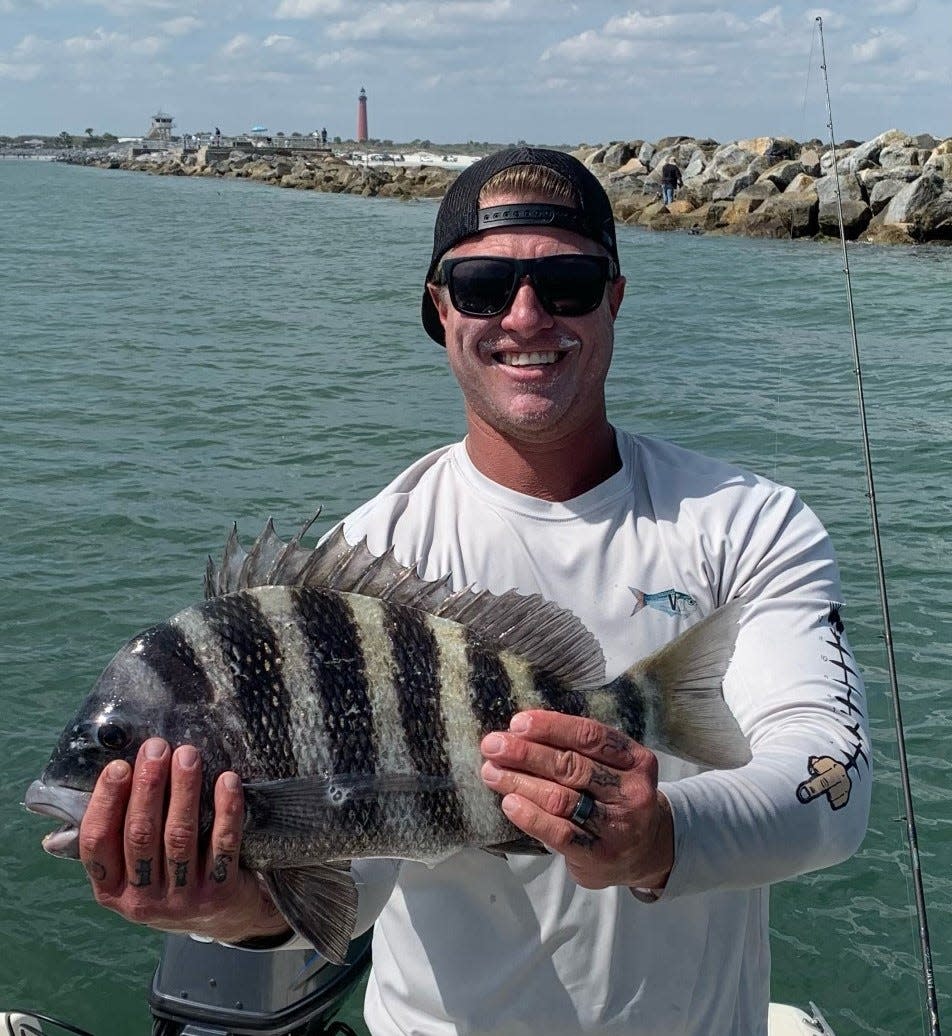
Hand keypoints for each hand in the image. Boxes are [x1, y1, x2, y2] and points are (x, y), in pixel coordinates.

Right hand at [79, 738, 289, 942]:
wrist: (223, 919)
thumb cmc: (169, 878)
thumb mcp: (132, 871)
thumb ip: (112, 840)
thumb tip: (74, 803)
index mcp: (111, 890)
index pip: (97, 843)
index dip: (106, 802)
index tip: (119, 765)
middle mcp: (142, 900)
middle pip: (140, 834)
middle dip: (148, 786)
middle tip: (157, 748)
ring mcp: (181, 899)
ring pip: (179, 837)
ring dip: (184, 790)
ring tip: (187, 755)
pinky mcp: (219, 893)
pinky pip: (222, 845)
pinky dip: (225, 810)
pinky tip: (227, 780)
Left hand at [480, 711, 673, 891]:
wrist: (645, 852)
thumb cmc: (615, 798)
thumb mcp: (614, 768)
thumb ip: (580, 750)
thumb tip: (521, 733)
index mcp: (636, 760)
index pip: (590, 736)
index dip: (551, 727)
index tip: (517, 723)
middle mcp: (631, 792)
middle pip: (571, 766)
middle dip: (526, 753)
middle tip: (493, 745)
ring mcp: (618, 825)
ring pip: (560, 798)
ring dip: (520, 782)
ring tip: (492, 772)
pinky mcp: (599, 854)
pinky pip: (558, 832)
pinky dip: (530, 816)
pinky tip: (509, 803)